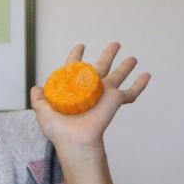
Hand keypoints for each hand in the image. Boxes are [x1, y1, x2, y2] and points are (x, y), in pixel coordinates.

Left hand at [31, 43, 148, 154]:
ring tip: (133, 58)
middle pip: (102, 66)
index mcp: (74, 88)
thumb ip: (39, 100)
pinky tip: (147, 75)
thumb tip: (35, 88)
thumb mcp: (43, 112)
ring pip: (118, 75)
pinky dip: (140, 84)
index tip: (80, 46)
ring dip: (126, 66)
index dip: (77, 56)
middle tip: (115, 44)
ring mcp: (104, 93)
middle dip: (108, 55)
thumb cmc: (59, 129)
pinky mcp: (115, 100)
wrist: (75, 139)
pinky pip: (131, 92)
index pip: (75, 67)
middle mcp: (90, 88)